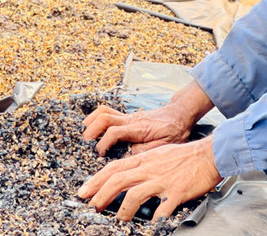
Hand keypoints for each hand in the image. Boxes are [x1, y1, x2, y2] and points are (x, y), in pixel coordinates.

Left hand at [77, 136, 220, 221]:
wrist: (209, 154)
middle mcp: (150, 169)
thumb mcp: (158, 153)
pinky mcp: (176, 192)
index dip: (96, 180)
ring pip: (134, 194)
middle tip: (92, 207)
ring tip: (118, 220)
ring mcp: (162, 180)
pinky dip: (155, 218)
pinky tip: (151, 225)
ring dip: (122, 210)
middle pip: (118, 180)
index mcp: (144, 159)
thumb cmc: (185, 156)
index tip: (84, 191)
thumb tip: (127, 174)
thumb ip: (142, 163)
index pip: (113, 168)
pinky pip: (162, 208)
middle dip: (101, 195)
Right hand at [82, 82, 213, 155]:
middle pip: (104, 117)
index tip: (99, 155)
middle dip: (91, 130)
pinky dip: (97, 118)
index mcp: (139, 128)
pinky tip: (93, 129)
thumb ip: (146, 150)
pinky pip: (108, 112)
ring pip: (104, 111)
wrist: (180, 114)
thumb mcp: (166, 145)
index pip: (115, 131)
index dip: (104, 143)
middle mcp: (131, 120)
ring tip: (86, 136)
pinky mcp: (127, 117)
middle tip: (85, 144)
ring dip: (91, 121)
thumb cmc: (175, 131)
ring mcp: (128, 116)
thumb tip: (128, 155)